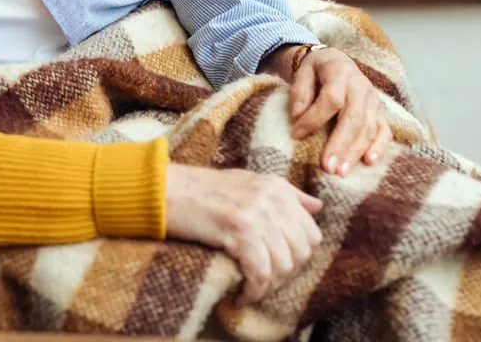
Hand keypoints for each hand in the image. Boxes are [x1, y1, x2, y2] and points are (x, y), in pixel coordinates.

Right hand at [165, 163, 322, 306]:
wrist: (162, 189)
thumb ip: (286, 195)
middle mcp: (272, 198)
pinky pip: (260, 273)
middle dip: (283, 276)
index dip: (296, 259)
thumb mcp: (248, 183)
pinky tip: (240, 297)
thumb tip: (318, 208)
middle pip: (300, 253)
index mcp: (277, 187)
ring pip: (282, 266)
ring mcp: (257, 212)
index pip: (311, 234)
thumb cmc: (200, 190)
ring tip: (249, 290)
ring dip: (267, 287)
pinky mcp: (239, 228)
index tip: (275, 269)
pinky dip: (253, 291)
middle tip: (261, 284)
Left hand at [281, 46, 391, 175]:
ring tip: (341, 172)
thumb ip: (300, 93)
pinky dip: (379, 147)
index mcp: (340, 73)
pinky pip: (385, 131)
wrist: (338, 62)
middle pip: (353, 118)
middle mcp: (361, 87)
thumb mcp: (302, 72)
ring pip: (368, 128)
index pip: (331, 99)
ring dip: (355, 152)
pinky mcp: (381, 113)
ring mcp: (374, 101)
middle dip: (340, 144)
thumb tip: (298, 117)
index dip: (314, 118)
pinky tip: (369, 162)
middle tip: (326, 166)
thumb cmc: (317, 71)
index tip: (296, 134)